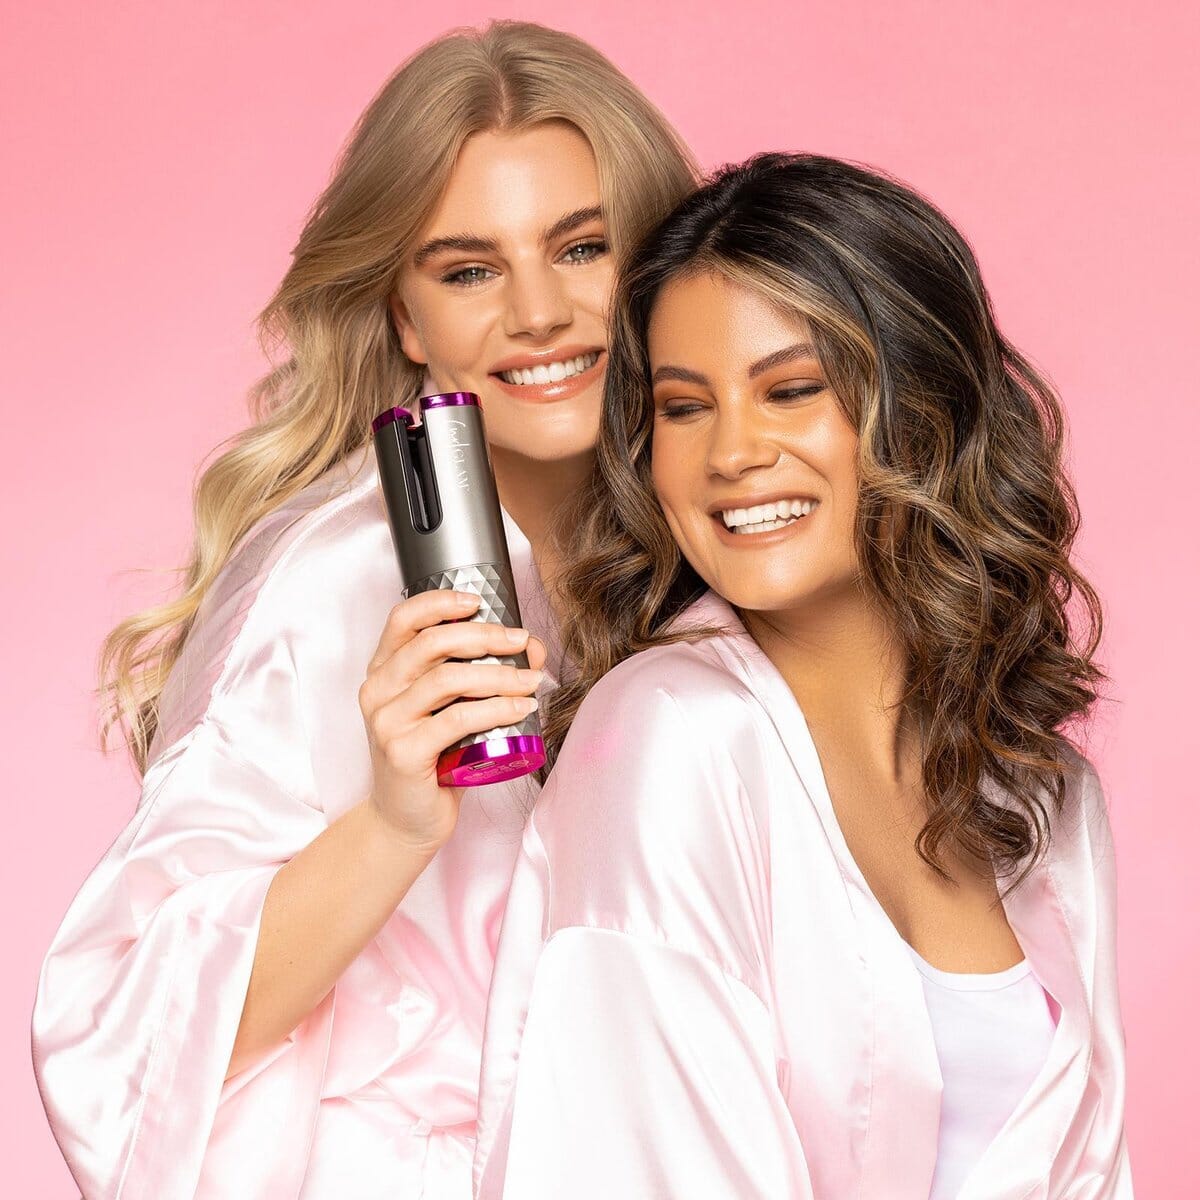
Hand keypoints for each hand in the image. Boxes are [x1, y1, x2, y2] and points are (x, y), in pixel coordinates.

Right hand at [357, 590, 545, 853]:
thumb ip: (481, 675)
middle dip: (485, 636)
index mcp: (383, 671)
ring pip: (448, 679)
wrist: (406, 820)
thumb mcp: (451, 709)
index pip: (403, 618)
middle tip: (522, 641)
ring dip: (500, 675)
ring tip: (532, 680)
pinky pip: (458, 719)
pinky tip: (522, 709)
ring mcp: (387, 721)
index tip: (480, 602)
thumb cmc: (434, 759)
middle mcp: (378, 691)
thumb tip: (531, 647)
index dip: (441, 602)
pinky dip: (497, 709)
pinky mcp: (403, 752)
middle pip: (432, 642)